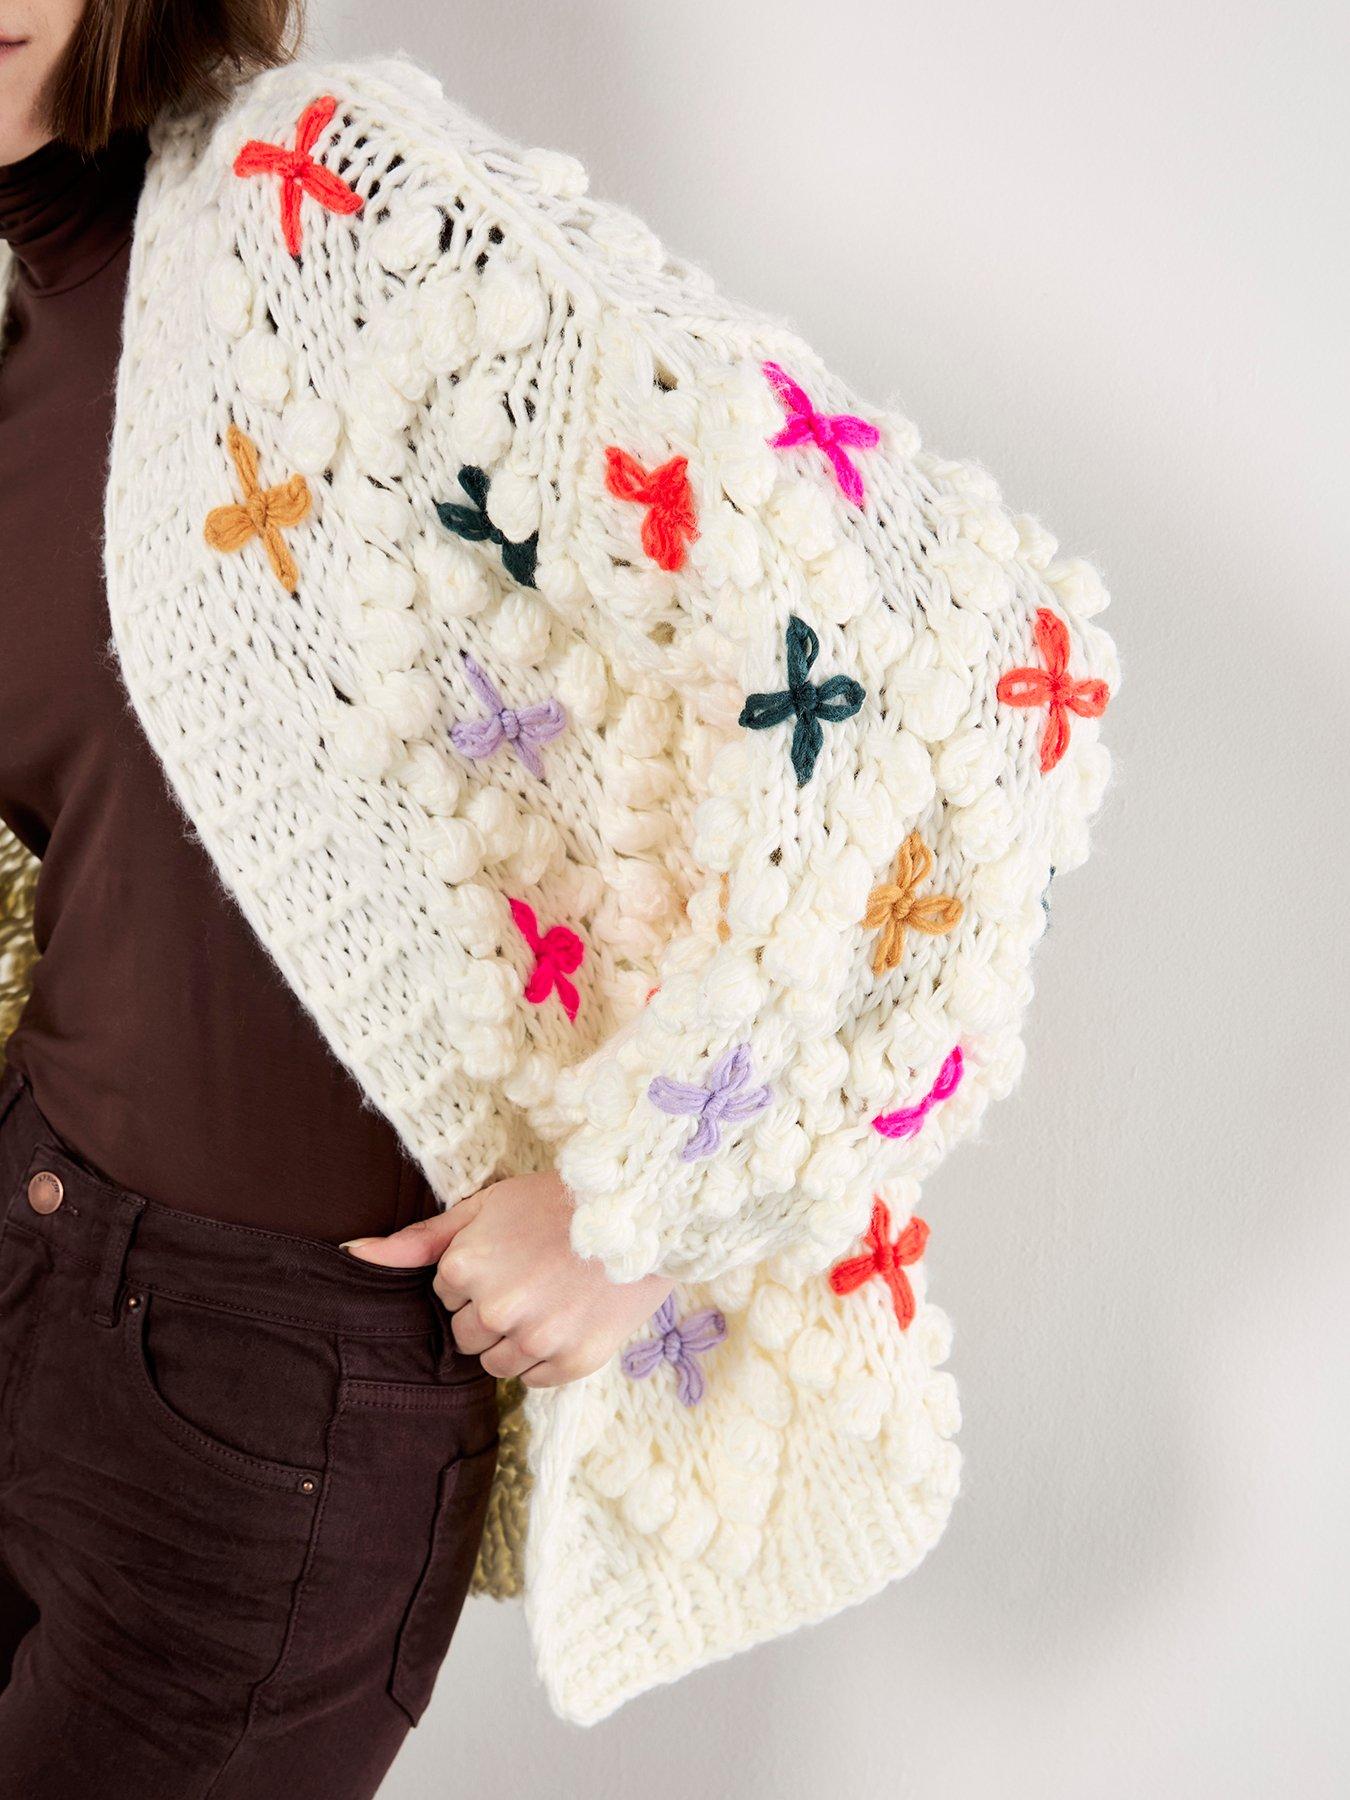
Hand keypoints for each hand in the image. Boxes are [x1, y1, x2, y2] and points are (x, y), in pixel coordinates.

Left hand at [341, 1170, 672, 1388]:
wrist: (642, 1213)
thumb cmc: (556, 1204)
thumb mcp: (483, 1206)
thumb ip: (416, 1240)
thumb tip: (351, 1256)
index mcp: (467, 1268)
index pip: (447, 1294)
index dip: (476, 1273)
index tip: (510, 1252)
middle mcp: (498, 1309)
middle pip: (467, 1335)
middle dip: (490, 1310)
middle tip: (531, 1274)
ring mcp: (538, 1340)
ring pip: (497, 1363)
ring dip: (515, 1337)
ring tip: (550, 1296)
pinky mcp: (574, 1362)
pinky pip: (536, 1378)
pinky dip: (547, 1355)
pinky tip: (569, 1317)